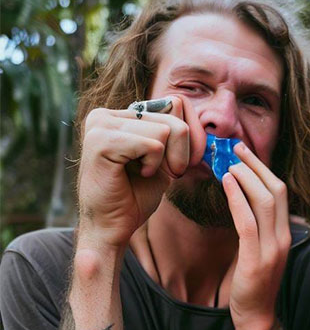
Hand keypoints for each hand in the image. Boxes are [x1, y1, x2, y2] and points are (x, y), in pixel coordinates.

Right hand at [77, 96, 197, 253]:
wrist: (111, 228)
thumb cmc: (135, 196)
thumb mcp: (163, 157)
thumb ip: (172, 129)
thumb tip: (180, 101)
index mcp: (118, 115)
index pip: (174, 103)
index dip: (188, 136)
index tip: (177, 164)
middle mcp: (105, 114)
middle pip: (174, 115)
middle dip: (180, 152)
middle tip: (161, 174)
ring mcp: (100, 125)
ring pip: (166, 130)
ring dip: (165, 161)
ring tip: (143, 174)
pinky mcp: (102, 141)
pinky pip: (154, 144)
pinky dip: (153, 166)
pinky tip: (136, 176)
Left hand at [222, 143, 291, 329]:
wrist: (255, 317)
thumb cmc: (253, 284)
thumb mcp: (260, 250)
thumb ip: (258, 227)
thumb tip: (242, 201)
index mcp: (285, 234)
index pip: (280, 192)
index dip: (263, 169)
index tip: (245, 154)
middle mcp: (283, 237)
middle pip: (275, 190)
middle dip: (255, 165)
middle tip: (235, 148)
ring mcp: (272, 248)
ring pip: (264, 200)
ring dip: (245, 177)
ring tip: (228, 163)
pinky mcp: (256, 259)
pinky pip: (248, 221)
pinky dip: (237, 198)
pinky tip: (226, 184)